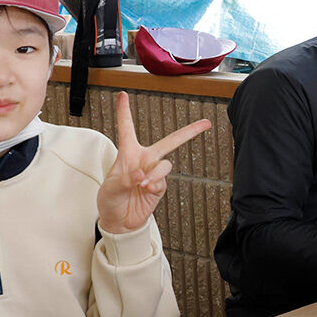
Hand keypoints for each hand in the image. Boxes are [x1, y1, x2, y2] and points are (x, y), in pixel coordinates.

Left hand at [97, 91, 211, 234]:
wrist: (120, 221)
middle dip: (189, 132)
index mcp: (128, 153)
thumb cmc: (110, 200)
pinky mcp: (161, 186)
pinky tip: (147, 190)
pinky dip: (155, 185)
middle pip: (170, 141)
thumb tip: (141, 174)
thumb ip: (125, 178)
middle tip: (206, 123)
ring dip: (155, 174)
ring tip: (143, 184)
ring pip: (165, 164)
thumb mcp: (110, 187)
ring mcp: (155, 173)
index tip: (122, 95)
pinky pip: (163, 181)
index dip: (124, 111)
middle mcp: (145, 159)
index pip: (127, 129)